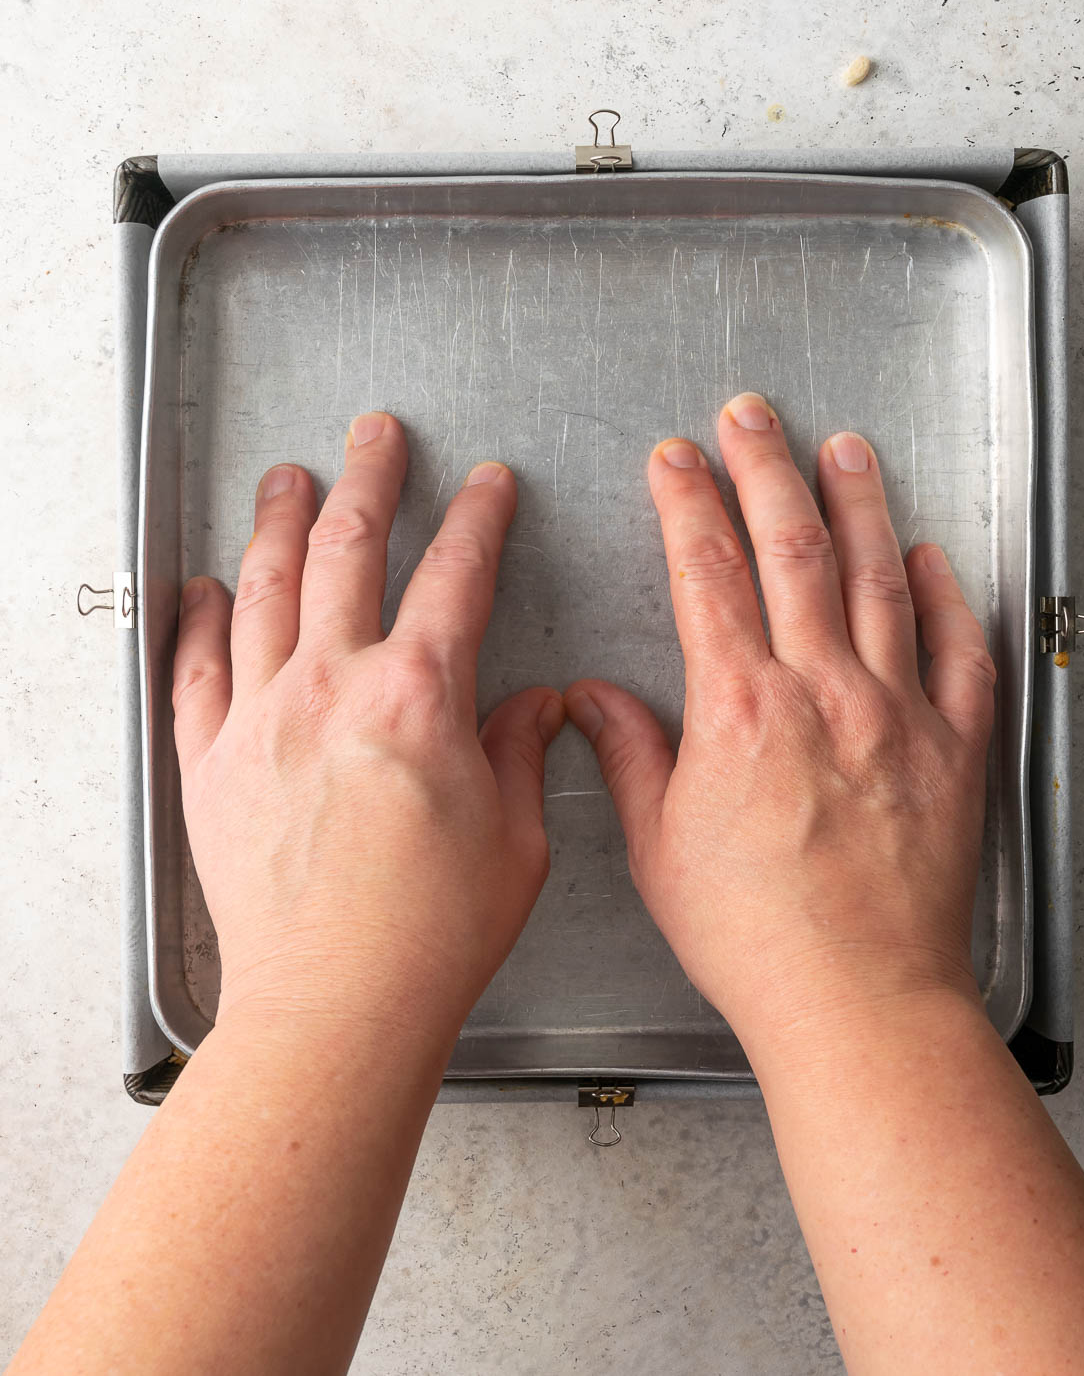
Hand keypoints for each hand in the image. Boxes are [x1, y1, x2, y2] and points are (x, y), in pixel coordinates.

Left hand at [172, 411, 563, 1038]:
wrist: (336, 1005)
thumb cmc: (431, 935)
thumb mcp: (517, 839)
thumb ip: (518, 753)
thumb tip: (531, 706)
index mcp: (419, 697)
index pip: (457, 575)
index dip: (479, 517)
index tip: (488, 485)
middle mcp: (332, 688)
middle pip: (350, 549)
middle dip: (372, 478)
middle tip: (378, 435)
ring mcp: (261, 720)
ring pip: (265, 588)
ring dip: (280, 521)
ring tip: (288, 476)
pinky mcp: (212, 764)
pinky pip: (195, 669)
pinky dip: (199, 619)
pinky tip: (205, 586)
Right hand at [565, 392, 995, 1047]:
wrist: (857, 1000)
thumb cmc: (756, 938)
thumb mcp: (659, 848)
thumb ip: (632, 757)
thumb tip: (595, 701)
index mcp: (740, 711)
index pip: (708, 574)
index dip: (687, 503)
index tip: (675, 459)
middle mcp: (822, 693)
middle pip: (793, 550)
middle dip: (766, 468)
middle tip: (752, 414)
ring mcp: (896, 714)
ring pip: (878, 579)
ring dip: (857, 504)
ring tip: (844, 448)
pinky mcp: (953, 748)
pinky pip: (959, 652)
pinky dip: (948, 596)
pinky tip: (933, 558)